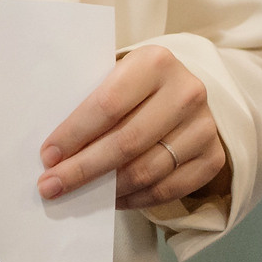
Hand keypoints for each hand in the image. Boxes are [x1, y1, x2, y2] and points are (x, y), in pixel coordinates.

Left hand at [38, 44, 231, 210]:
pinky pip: (169, 189)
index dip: (75, 134)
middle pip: (127, 142)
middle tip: (52, 185)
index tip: (48, 156)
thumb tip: (54, 153)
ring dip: (108, 189)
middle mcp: (186, 92)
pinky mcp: (214, 157)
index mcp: (155, 62)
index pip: (108, 104)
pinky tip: (112, 199)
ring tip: (79, 195)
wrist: (184, 91)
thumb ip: (90, 102)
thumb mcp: (115, 76)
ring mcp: (205, 126)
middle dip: (83, 169)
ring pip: (147, 170)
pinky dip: (136, 199)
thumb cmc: (135, 85)